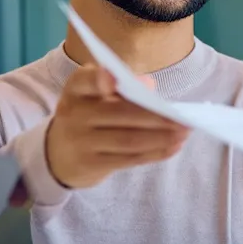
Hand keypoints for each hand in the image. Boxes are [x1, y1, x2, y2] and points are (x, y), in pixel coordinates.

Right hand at [46, 65, 189, 188]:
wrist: (58, 153)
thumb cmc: (88, 116)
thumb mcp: (94, 95)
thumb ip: (122, 86)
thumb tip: (149, 85)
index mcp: (76, 89)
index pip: (85, 80)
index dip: (98, 79)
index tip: (114, 79)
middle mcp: (73, 114)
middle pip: (119, 113)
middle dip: (156, 116)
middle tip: (183, 117)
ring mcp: (81, 141)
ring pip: (128, 139)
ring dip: (161, 137)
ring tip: (185, 132)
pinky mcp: (91, 164)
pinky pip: (129, 159)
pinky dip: (155, 153)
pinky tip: (173, 147)